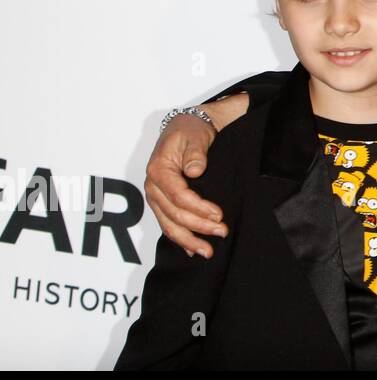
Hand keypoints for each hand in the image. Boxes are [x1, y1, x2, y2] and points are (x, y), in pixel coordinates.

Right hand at [143, 93, 247, 257]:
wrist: (183, 128)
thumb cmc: (189, 130)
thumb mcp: (195, 135)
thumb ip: (195, 153)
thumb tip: (195, 171)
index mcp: (158, 170)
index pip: (178, 195)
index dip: (198, 207)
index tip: (218, 214)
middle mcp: (152, 186)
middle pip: (173, 214)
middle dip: (198, 227)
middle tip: (222, 232)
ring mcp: (155, 196)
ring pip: (168, 225)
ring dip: (188, 240)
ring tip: (208, 251)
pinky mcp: (161, 202)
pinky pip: (168, 224)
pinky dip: (180, 239)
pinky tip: (192, 251)